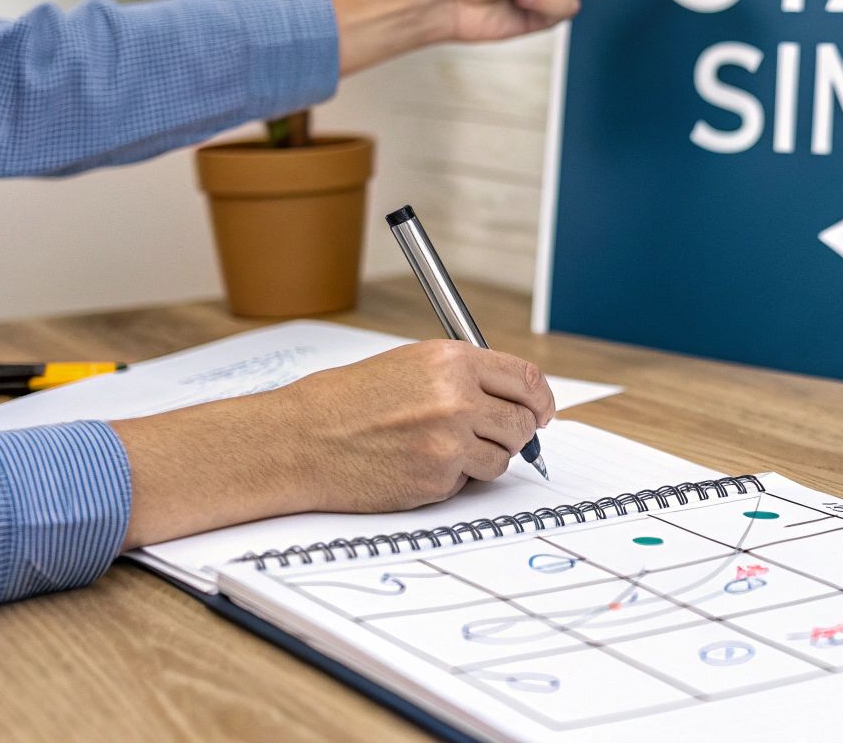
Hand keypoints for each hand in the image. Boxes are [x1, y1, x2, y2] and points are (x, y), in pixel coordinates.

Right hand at [111, 340, 555, 548]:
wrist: (299, 439)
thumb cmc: (345, 402)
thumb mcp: (408, 365)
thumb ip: (462, 376)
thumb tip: (511, 398)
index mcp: (451, 360)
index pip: (525, 378)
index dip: (541, 398)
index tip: (543, 411)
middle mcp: (456, 397)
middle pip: (523, 421)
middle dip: (518, 432)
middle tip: (500, 437)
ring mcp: (449, 441)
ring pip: (503, 457)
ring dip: (484, 458)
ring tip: (442, 449)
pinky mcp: (437, 478)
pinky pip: (470, 483)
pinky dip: (455, 480)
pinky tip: (417, 465)